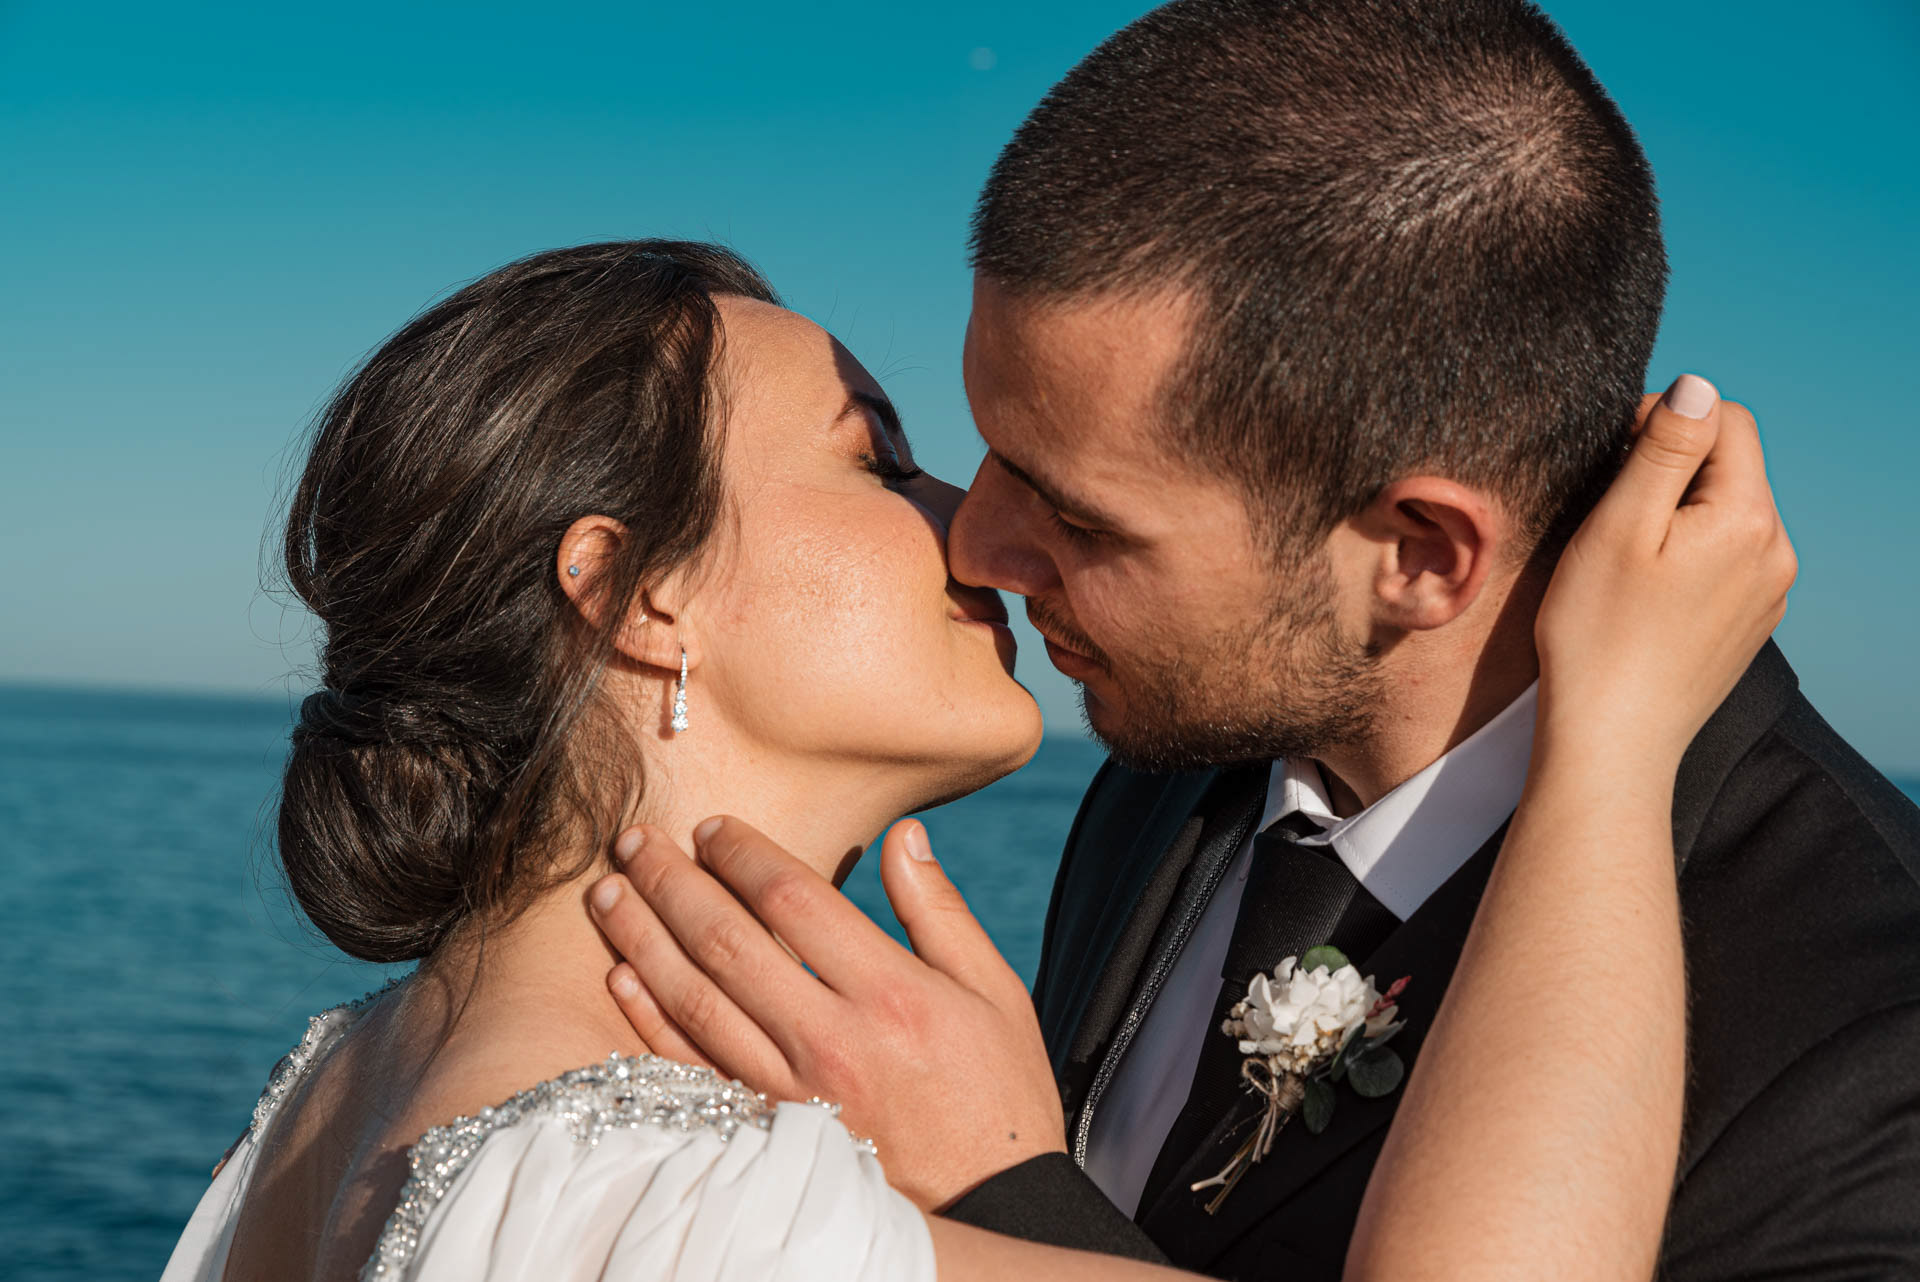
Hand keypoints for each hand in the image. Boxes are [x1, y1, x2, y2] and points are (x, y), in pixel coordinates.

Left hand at [585, 817, 1067, 1210]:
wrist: (992, 1206)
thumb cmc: (997, 1092)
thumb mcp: (994, 991)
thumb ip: (940, 911)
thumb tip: (902, 836)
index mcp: (892, 992)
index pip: (794, 898)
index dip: (743, 854)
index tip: (712, 826)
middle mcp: (834, 1039)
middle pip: (728, 942)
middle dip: (673, 882)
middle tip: (636, 840)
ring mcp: (793, 1091)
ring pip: (695, 1000)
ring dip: (643, 939)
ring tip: (608, 893)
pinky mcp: (769, 1130)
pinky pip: (692, 1067)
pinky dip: (650, 1019)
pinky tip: (622, 977)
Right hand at [1535, 374, 1796, 763]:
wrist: (1612, 742)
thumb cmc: (1599, 636)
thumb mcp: (1619, 526)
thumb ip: (1664, 449)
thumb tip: (1696, 386)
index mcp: (1747, 518)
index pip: (1725, 420)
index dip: (1663, 421)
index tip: (1611, 461)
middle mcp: (1775, 551)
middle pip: (1731, 466)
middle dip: (1673, 470)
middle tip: (1610, 513)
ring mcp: (1769, 592)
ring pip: (1728, 513)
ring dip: (1680, 514)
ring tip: (1624, 557)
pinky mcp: (1751, 623)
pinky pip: (1727, 559)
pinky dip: (1688, 557)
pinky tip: (1645, 593)